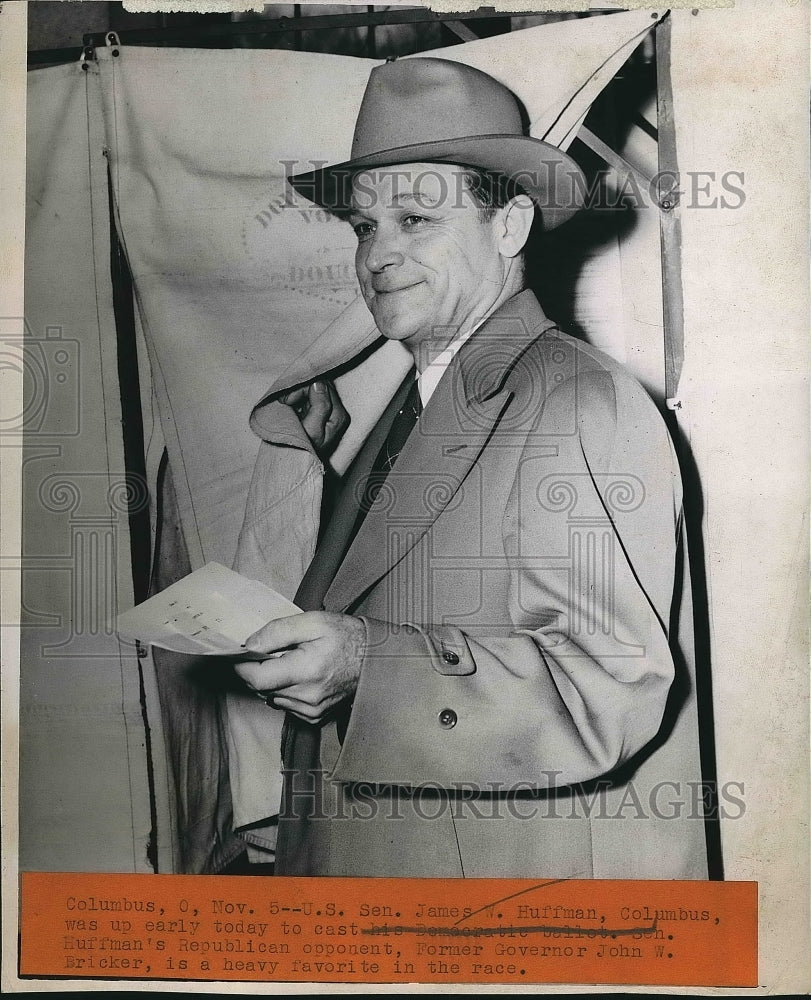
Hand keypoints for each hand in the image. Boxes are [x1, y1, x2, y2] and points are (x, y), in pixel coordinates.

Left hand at [234, 612, 364, 724]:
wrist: (376, 660)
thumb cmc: (347, 637)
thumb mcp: (313, 621)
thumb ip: (277, 631)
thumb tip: (249, 645)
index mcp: (307, 670)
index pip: (257, 679)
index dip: (242, 666)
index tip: (239, 654)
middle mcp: (308, 696)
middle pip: (261, 689)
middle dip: (259, 670)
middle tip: (270, 651)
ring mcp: (312, 710)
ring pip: (271, 698)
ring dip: (272, 681)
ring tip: (291, 662)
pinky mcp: (315, 718)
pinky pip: (285, 705)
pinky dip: (285, 691)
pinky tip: (300, 676)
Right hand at [279, 380, 348, 456]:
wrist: (292, 462)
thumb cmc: (303, 449)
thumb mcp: (312, 431)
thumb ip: (320, 406)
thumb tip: (318, 384)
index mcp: (338, 415)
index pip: (323, 386)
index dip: (303, 389)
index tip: (288, 401)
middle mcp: (336, 410)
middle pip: (319, 384)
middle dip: (299, 390)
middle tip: (285, 403)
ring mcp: (326, 409)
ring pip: (312, 386)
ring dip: (295, 392)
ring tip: (286, 405)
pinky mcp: (316, 408)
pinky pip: (307, 392)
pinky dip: (295, 396)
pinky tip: (289, 406)